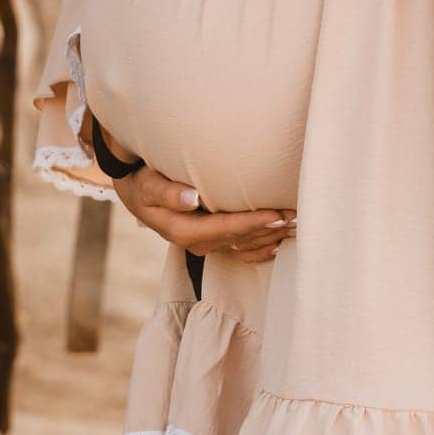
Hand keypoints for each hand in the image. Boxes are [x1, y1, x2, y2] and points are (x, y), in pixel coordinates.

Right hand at [113, 162, 295, 262]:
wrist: (135, 192)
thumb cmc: (143, 183)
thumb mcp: (148, 185)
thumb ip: (168, 193)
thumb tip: (192, 198)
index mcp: (183, 230)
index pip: (225, 228)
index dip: (252, 223)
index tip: (276, 213)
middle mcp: (197, 242)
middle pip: (240, 240)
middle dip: (269, 229)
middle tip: (298, 217)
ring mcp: (205, 244)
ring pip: (243, 246)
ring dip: (270, 237)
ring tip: (296, 226)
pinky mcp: (211, 241)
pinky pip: (239, 251)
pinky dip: (260, 249)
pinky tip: (277, 244)